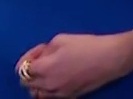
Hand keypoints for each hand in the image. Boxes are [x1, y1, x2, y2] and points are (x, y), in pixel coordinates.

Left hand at [16, 33, 131, 96]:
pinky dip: (47, 90)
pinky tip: (56, 79)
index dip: (27, 59)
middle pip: (27, 84)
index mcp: (45, 69)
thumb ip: (43, 50)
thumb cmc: (86, 45)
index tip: (38, 52)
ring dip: (36, 83)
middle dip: (29, 72)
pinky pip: (49, 97)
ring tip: (47, 72)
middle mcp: (48, 85)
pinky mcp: (69, 97)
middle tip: (42, 59)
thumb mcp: (60, 39)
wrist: (110, 59)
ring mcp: (59, 94)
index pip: (22, 70)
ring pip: (36, 94)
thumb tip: (38, 58)